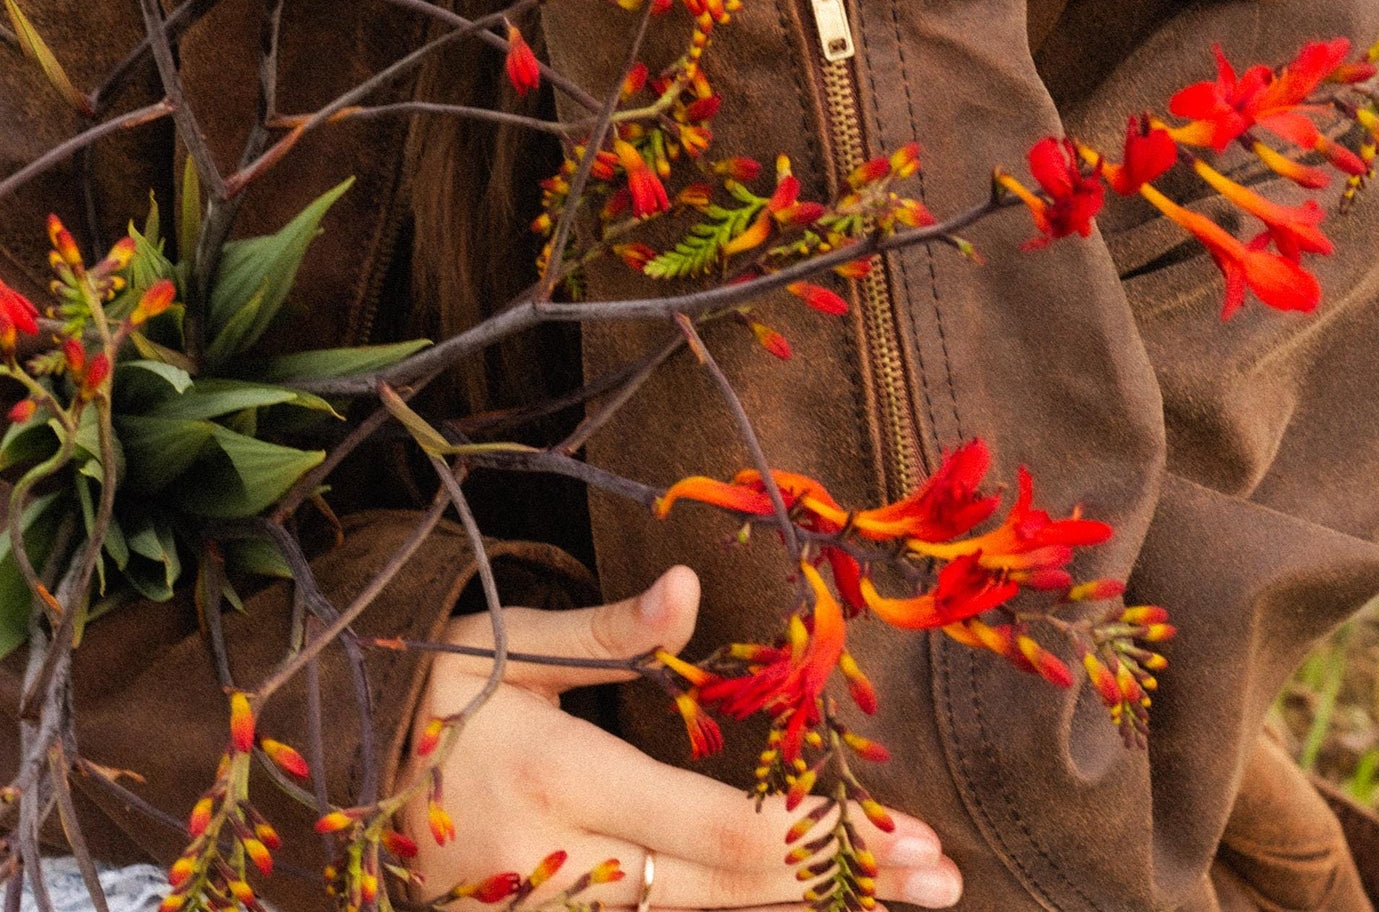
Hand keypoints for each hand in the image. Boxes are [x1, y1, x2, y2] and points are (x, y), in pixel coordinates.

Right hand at [402, 564, 962, 907]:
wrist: (346, 781)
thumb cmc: (436, 692)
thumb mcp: (508, 639)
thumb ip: (604, 630)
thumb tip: (689, 585)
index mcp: (556, 782)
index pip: (718, 830)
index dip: (823, 838)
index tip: (913, 835)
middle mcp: (559, 873)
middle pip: (729, 897)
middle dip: (844, 887)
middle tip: (946, 877)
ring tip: (901, 900)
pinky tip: (800, 911)